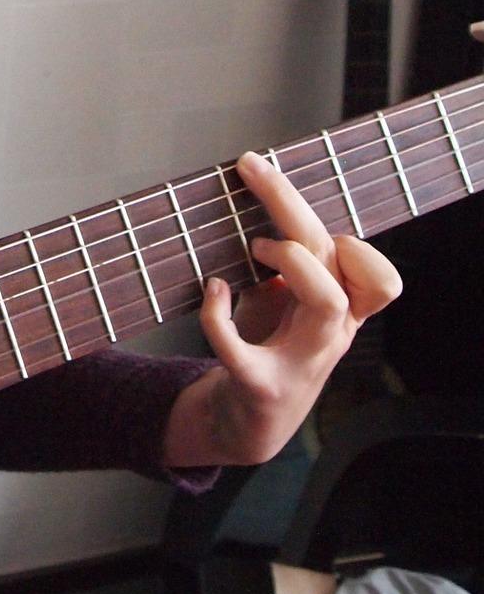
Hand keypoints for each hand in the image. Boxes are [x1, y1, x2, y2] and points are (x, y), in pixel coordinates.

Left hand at [162, 151, 402, 467]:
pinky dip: (219, 315)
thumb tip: (266, 194)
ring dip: (291, 260)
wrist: (248, 425)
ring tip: (256, 247)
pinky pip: (241, 350)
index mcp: (342, 313)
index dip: (358, 246)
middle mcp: (330, 335)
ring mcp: (300, 362)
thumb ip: (291, 261)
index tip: (309, 217)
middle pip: (337, 261)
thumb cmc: (270, 350)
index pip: (380, 277)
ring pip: (326, 301)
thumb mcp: (288, 302)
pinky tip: (213, 292)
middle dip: (294, 207)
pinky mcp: (260, 386)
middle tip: (254, 168)